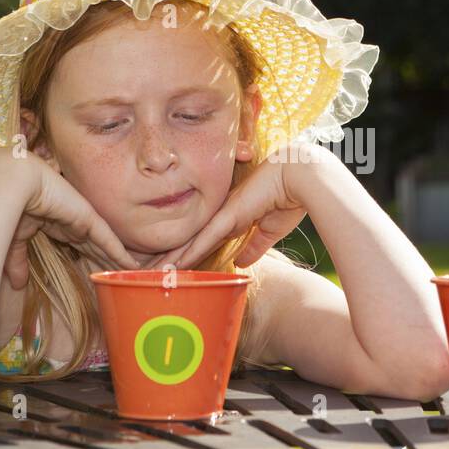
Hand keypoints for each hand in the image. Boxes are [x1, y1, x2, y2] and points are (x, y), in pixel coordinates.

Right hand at [4, 154, 140, 288]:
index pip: (75, 244)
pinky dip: (120, 254)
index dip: (86, 258)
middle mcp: (71, 221)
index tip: (94, 272)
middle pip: (94, 246)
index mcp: (54, 223)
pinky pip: (109, 241)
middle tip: (120, 278)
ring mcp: (82, 219)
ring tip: (132, 275)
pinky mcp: (89, 219)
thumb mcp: (14, 241)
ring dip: (117, 260)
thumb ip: (18, 262)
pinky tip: (133, 266)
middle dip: (106, 261)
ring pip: (105, 245)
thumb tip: (17, 284)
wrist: (13, 185)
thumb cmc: (9, 207)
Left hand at [150, 144, 322, 269]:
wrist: (300, 176)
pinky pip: (203, 238)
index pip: (204, 239)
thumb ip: (255, 245)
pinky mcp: (228, 215)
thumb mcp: (271, 229)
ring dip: (171, 258)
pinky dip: (187, 253)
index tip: (173, 265)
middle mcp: (222, 215)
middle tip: (148, 270)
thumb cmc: (290, 197)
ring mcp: (223, 215)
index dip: (188, 252)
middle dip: (171, 255)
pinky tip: (172, 265)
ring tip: (150, 272)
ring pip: (190, 241)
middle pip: (190, 240)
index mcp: (233, 217)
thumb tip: (241, 262)